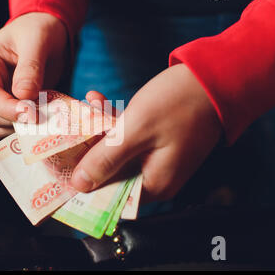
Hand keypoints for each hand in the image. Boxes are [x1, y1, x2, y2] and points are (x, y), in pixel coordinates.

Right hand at [0, 12, 67, 137]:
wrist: (51, 31)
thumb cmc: (40, 29)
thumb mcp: (37, 40)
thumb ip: (30, 67)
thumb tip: (24, 96)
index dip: (6, 108)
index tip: (30, 114)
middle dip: (16, 119)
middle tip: (44, 118)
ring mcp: (0, 96)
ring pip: (1, 124)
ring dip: (23, 126)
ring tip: (48, 118)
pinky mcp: (15, 105)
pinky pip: (16, 124)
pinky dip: (29, 127)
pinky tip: (47, 120)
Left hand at [70, 64, 222, 202]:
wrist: (213, 76)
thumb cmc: (177, 104)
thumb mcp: (134, 132)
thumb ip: (105, 160)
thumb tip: (79, 186)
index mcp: (154, 184)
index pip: (110, 199)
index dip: (84, 187)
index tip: (61, 172)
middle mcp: (155, 176)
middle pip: (110, 175)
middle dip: (87, 153)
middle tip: (65, 136)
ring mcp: (156, 158)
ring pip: (116, 153)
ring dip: (98, 132)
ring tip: (85, 109)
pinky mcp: (155, 140)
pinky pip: (127, 138)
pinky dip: (112, 123)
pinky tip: (99, 101)